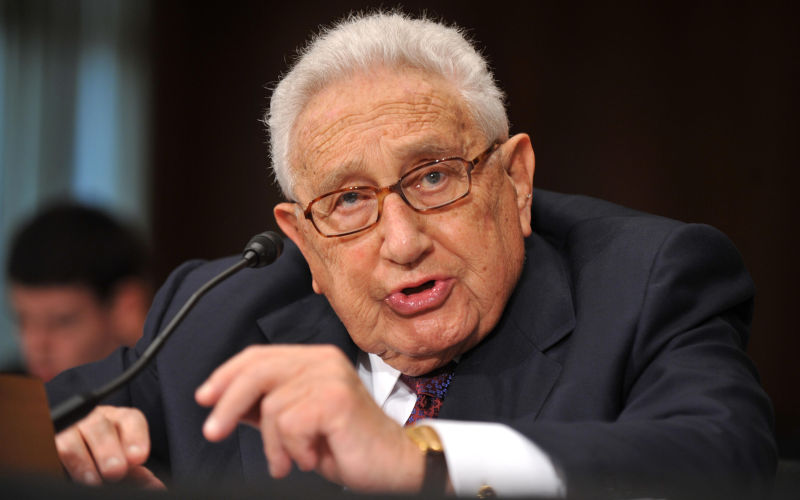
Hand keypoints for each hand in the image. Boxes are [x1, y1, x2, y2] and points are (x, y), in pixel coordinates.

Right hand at [55, 405, 163, 488]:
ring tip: (93, 481)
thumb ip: (138, 475)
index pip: (131, 419)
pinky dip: (61, 464)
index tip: (139, 457)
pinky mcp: (48, 441)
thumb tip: (156, 488)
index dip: (135, 437)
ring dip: (83, 461)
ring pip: (72, 437)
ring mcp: (68, 428)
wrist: (75, 463)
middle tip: (116, 471)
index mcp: (119, 420)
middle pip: (100, 425)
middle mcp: (94, 419)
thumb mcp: (123, 466)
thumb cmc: (105, 462)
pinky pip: (51, 448)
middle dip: (108, 448)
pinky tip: (67, 475)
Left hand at [195, 345, 424, 491]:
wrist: (392, 464)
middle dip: (228, 404)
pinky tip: (312, 457)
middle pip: (257, 372)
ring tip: (291, 460)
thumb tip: (221, 400)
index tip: (204, 398)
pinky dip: (293, 450)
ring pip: (272, 407)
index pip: (259, 356)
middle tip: (212, 432)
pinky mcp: (336, 400)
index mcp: (314, 358)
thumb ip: (266, 406)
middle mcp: (323, 360)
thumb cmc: (346, 443)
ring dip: (275, 445)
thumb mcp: (297, 421)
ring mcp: (331, 377)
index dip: (226, 375)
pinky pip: (290, 425)